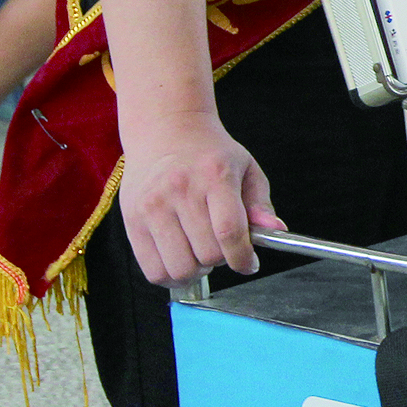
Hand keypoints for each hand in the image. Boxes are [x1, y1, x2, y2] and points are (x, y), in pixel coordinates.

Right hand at [117, 107, 281, 282]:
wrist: (164, 130)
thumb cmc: (210, 153)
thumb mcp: (245, 167)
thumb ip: (260, 203)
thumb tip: (275, 230)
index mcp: (215, 176)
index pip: (229, 231)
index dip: (243, 258)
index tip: (249, 264)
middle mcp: (181, 191)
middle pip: (207, 254)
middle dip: (222, 261)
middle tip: (223, 250)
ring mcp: (152, 206)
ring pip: (179, 267)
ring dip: (196, 272)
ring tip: (200, 255)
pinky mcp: (131, 220)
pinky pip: (152, 269)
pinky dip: (170, 276)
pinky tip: (180, 261)